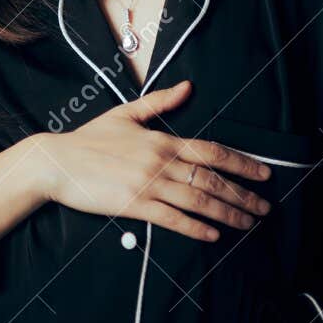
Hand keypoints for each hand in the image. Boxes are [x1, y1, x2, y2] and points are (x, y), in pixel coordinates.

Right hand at [30, 79, 273, 241]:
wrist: (57, 162)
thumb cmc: (90, 139)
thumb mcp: (126, 114)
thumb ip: (160, 102)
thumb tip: (188, 86)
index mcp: (161, 140)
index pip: (211, 151)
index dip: (242, 163)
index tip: (264, 174)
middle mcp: (160, 162)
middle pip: (212, 180)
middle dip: (243, 195)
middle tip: (265, 208)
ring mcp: (148, 185)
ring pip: (198, 201)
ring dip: (228, 214)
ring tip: (248, 224)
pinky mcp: (134, 206)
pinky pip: (172, 219)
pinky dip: (195, 228)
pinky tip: (213, 236)